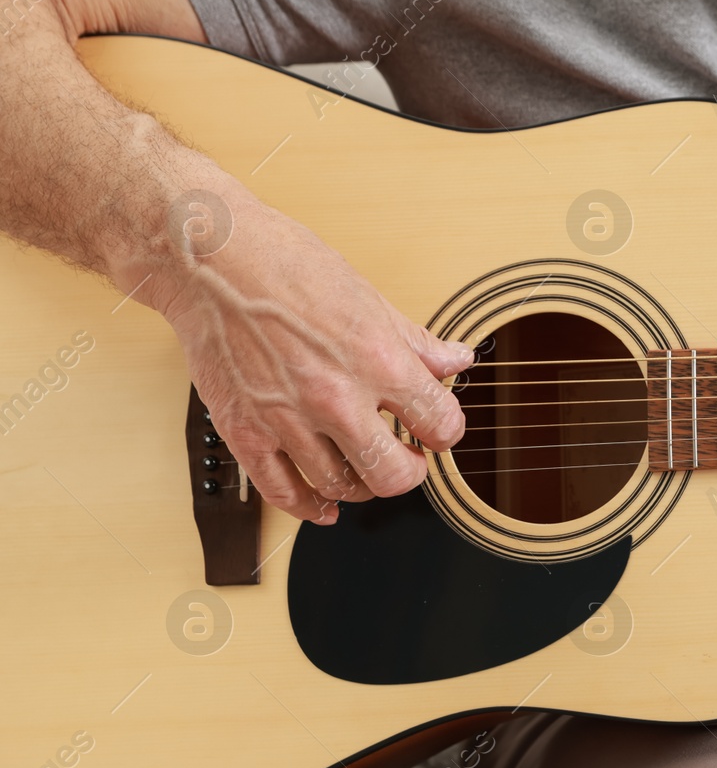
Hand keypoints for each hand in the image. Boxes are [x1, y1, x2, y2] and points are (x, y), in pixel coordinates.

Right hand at [133, 186, 473, 523]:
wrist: (210, 259)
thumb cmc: (286, 265)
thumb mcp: (369, 298)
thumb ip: (416, 341)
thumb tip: (455, 361)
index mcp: (378, 359)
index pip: (441, 424)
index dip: (446, 430)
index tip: (438, 428)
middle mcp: (336, 397)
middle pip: (395, 474)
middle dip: (411, 470)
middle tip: (409, 458)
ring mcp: (288, 420)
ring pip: (343, 487)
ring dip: (363, 484)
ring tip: (365, 466)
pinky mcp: (245, 432)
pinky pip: (283, 493)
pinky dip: (309, 507)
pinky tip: (324, 504)